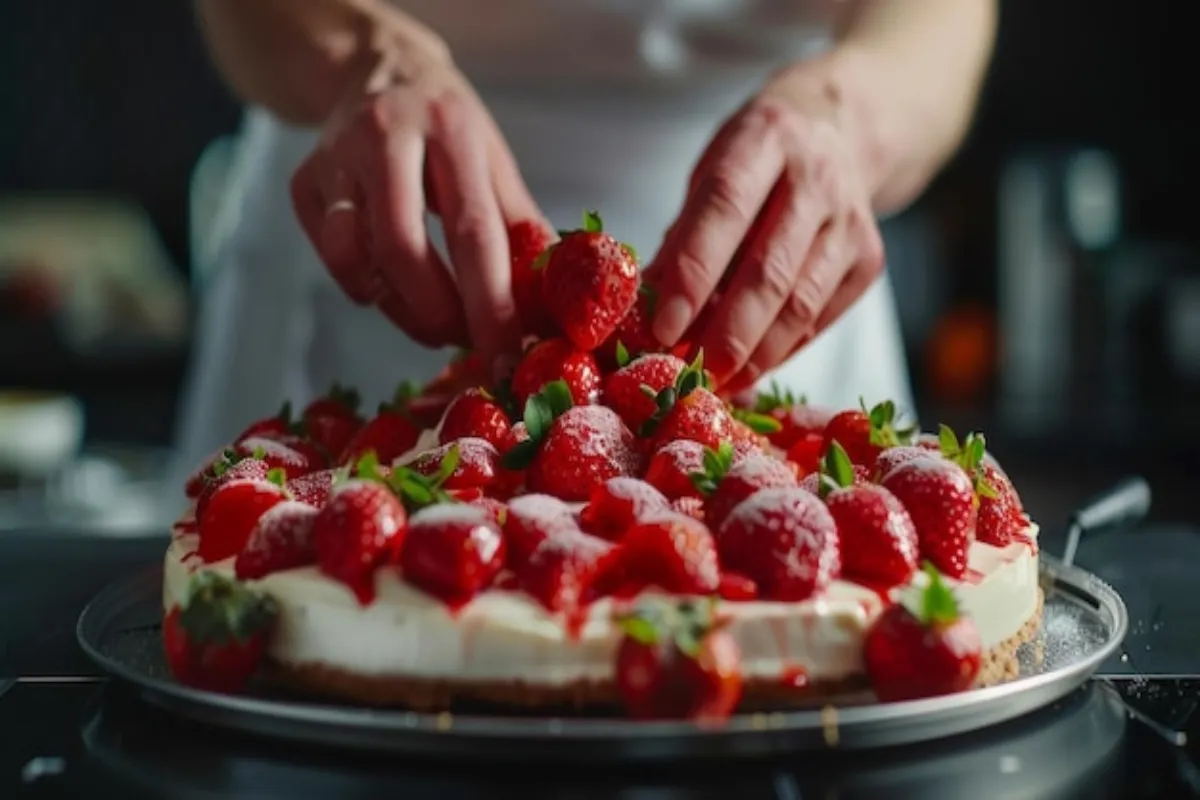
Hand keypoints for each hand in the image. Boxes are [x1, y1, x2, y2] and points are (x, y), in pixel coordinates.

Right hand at [291, 49, 543, 377]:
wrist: (379, 68)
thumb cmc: (448, 127)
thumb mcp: (493, 158)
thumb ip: (521, 224)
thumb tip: (553, 299)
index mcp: (452, 131)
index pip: (475, 231)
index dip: (492, 303)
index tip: (507, 355)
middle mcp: (387, 136)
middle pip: (404, 249)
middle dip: (438, 315)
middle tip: (465, 343)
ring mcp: (337, 157)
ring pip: (354, 257)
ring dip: (397, 308)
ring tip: (430, 315)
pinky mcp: (303, 179)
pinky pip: (330, 255)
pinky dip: (363, 286)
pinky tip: (388, 283)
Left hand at [649, 63, 885, 392]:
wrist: (838, 131)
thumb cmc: (755, 159)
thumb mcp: (709, 171)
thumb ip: (682, 234)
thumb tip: (643, 308)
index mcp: (764, 139)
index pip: (724, 209)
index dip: (692, 273)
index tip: (663, 327)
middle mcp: (816, 177)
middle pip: (769, 269)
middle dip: (726, 332)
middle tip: (690, 373)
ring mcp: (850, 221)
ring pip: (800, 304)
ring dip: (755, 353)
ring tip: (716, 380)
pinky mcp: (868, 259)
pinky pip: (819, 320)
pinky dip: (780, 351)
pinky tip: (749, 367)